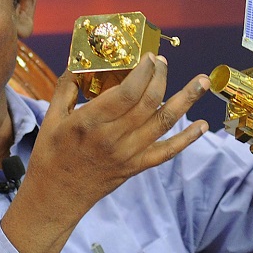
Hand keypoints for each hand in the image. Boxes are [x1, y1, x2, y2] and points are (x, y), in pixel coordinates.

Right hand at [2, 53, 209, 252]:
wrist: (56, 197)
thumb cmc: (50, 154)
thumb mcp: (51, 118)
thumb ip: (66, 88)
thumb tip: (81, 62)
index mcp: (89, 122)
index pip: (126, 93)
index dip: (143, 72)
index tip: (148, 56)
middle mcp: (112, 138)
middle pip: (148, 103)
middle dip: (161, 78)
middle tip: (162, 61)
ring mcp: (127, 155)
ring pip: (163, 123)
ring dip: (185, 101)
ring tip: (202, 82)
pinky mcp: (136, 168)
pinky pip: (167, 152)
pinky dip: (187, 138)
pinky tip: (203, 125)